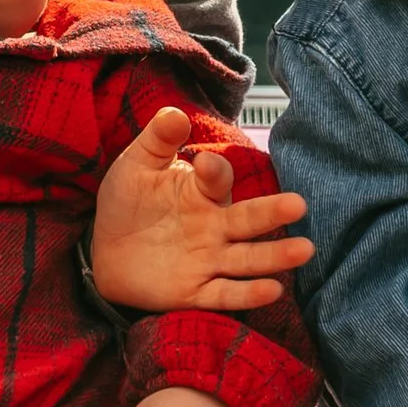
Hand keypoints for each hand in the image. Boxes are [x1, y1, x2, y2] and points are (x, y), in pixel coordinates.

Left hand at [90, 106, 312, 310]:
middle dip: (272, 212)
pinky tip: (272, 289)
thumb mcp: (137, 166)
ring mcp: (208, 260)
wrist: (104, 250)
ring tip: (303, 250)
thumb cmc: (128, 203)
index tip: (204, 163)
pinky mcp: (195, 292)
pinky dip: (247, 293)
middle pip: (248, 219)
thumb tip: (175, 113)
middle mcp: (214, 226)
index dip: (213, 171)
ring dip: (274, 256)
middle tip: (297, 205)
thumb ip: (157, 140)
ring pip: (247, 258)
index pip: (216, 179)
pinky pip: (225, 293)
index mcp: (200, 193)